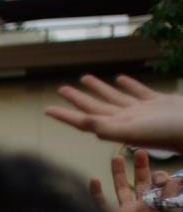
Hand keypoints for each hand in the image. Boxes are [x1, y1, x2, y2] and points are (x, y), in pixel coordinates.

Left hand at [46, 75, 182, 153]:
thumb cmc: (163, 133)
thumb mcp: (131, 130)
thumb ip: (106, 127)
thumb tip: (83, 122)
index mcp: (115, 126)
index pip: (83, 120)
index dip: (65, 115)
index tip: (47, 110)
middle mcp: (126, 118)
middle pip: (95, 106)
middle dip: (77, 99)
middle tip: (61, 88)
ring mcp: (142, 111)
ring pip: (114, 97)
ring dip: (99, 88)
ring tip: (84, 78)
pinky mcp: (158, 102)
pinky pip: (138, 91)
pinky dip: (128, 85)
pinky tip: (120, 78)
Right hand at [88, 150, 182, 211]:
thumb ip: (172, 200)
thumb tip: (174, 179)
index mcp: (157, 205)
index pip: (158, 185)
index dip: (160, 177)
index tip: (161, 176)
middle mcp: (141, 206)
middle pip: (140, 182)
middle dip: (141, 167)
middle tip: (141, 151)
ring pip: (120, 188)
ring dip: (118, 173)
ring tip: (116, 157)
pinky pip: (101, 204)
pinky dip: (96, 193)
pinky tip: (94, 180)